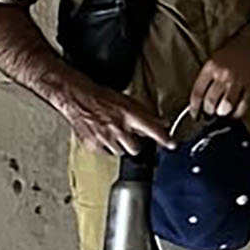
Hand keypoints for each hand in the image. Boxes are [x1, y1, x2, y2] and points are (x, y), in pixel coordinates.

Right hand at [56, 72, 172, 157]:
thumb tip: (162, 122)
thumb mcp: (126, 101)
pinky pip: (106, 153)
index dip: (165, 139)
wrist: (76, 96)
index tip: (172, 145)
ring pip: (121, 153)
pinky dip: (107, 147)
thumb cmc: (99, 96)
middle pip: (136, 149)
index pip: (153, 130)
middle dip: (135, 144)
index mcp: (129, 114)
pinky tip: (104, 136)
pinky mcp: (94, 145)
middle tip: (130, 136)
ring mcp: (106, 138)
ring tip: (114, 134)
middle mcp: (119, 128)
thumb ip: (145, 114)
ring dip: (120, 146)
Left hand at [188, 26, 249, 120]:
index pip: (197, 93)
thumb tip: (199, 99)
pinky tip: (234, 113)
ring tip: (221, 112)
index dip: (194, 107)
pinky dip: (237, 113)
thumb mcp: (213, 59)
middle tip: (209, 113)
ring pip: (226, 106)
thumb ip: (206, 78)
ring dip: (222, 112)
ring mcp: (237, 81)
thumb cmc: (231, 51)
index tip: (195, 114)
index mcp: (211, 67)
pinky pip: (242, 105)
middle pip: (211, 102)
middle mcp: (223, 75)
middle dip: (208, 111)